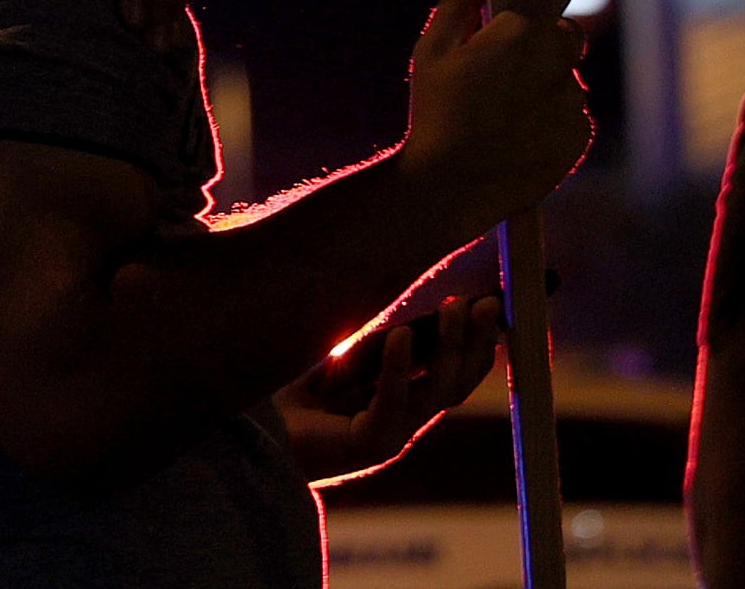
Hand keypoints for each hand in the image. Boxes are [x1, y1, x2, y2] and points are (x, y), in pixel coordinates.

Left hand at [279, 294, 500, 482]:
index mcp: (402, 401)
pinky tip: (402, 333)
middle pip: (457, 383)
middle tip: (490, 302)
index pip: (453, 373)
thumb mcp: (341, 356)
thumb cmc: (290, 392)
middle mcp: (403, 421)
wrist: (253, 430)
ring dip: (451, 348)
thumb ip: (374, 341)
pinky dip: (398, 367)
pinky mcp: (367, 443)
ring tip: (455, 307)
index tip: (491, 302)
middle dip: (476, 342)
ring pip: (437, 392)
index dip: (477, 342)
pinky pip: (392, 402)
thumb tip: (408, 300)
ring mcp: (390, 435)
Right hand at [397, 0, 591, 241]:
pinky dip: (549, 112)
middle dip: (542, 33)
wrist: (449, 189)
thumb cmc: (433, 113)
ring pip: (566, 74)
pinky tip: (513, 130)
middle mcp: (553, 66)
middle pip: (566, 30)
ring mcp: (570, 104)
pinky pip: (571, 110)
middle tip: (505, 52)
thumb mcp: (433, 50)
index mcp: (517, 37)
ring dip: (542, 78)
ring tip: (499, 105)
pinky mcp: (579, 136)